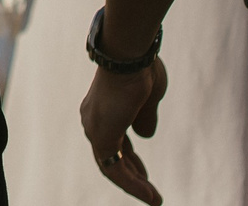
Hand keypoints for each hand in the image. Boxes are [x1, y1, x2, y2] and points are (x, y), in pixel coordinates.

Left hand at [80, 58, 166, 202]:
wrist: (130, 56)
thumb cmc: (140, 69)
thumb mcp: (147, 99)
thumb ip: (144, 118)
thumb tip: (145, 136)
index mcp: (102, 108)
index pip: (114, 141)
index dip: (130, 159)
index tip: (144, 173)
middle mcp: (93, 120)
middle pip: (111, 156)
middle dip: (132, 173)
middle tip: (148, 190)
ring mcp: (95, 129)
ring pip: (111, 167)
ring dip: (134, 185)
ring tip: (154, 199)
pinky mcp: (101, 137)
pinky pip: (115, 169)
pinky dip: (132, 184)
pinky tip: (149, 194)